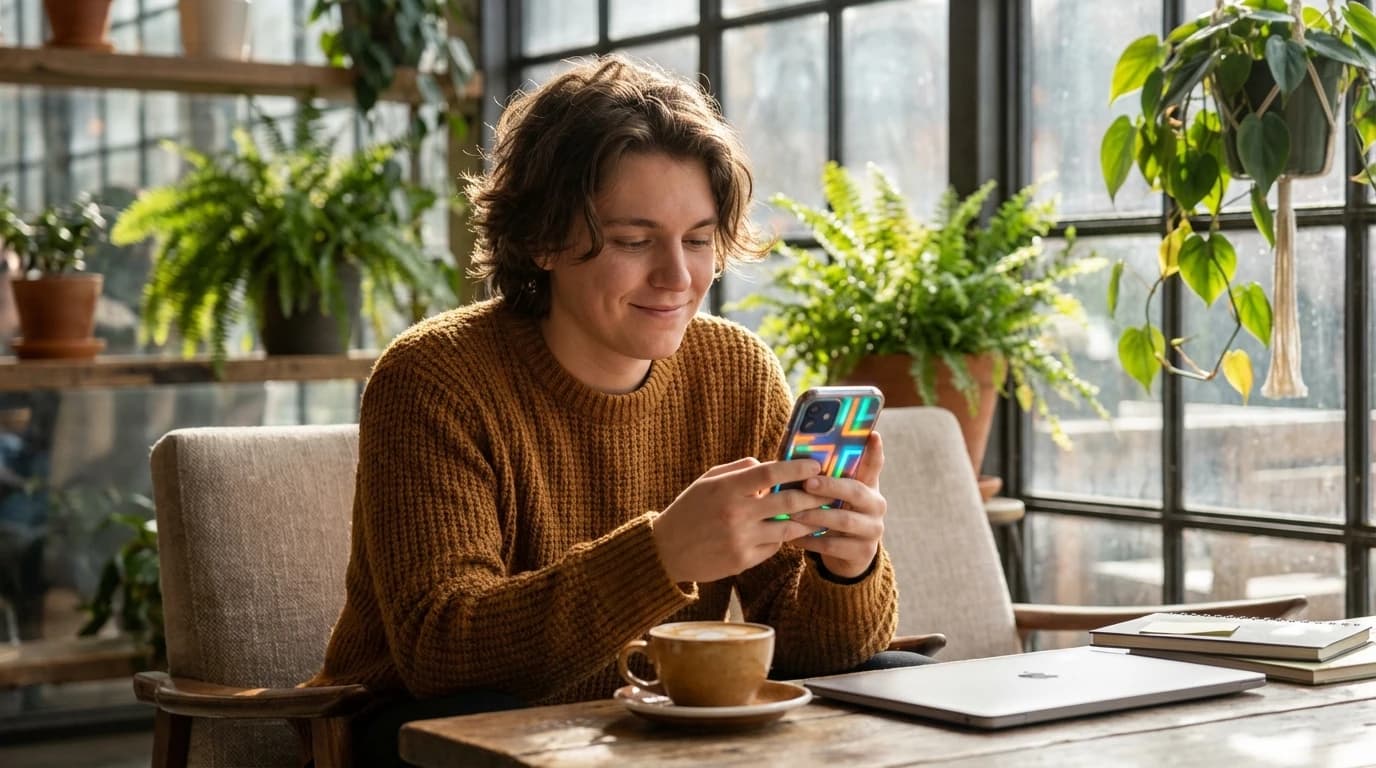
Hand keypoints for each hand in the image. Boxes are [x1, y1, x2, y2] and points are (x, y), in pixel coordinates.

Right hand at [651, 457, 825, 582]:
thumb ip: (739, 470)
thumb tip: (768, 465)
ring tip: (819, 512)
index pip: (770, 473)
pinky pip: (774, 547)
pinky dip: (783, 538)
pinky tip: (788, 532)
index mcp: (727, 489)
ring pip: (788, 528)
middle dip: (813, 496)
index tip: (815, 465)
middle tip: (828, 491)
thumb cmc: (689, 510)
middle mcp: (736, 514)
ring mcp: (741, 539)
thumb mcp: (707, 481)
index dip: (797, 468)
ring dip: (806, 520)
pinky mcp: (743, 561)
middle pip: (788, 502)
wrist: (666, 551)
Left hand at [787, 431, 886, 578]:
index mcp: (870, 486)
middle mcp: (876, 505)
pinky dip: (810, 540)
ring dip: (816, 515)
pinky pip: (833, 544)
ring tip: (793, 512)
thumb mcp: (839, 495)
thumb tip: (798, 453)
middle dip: (830, 486)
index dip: (875, 451)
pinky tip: (792, 537)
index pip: (874, 465)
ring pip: (843, 520)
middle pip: (855, 492)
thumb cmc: (837, 514)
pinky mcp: (863, 552)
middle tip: (807, 483)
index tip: (873, 435)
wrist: (850, 555)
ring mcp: (873, 530)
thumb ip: (830, 477)